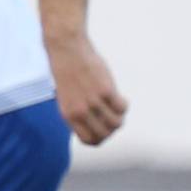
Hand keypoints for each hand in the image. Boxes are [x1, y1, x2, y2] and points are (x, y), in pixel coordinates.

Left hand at [47, 31, 128, 145]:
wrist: (66, 49)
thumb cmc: (67, 72)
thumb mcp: (66, 97)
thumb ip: (78, 112)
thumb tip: (98, 124)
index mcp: (69, 116)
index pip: (89, 140)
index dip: (100, 138)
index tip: (104, 129)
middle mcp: (81, 112)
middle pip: (105, 134)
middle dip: (112, 129)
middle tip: (113, 117)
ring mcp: (93, 101)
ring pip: (116, 123)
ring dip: (120, 117)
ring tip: (117, 107)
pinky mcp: (105, 90)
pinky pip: (122, 107)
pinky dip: (124, 104)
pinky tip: (119, 97)